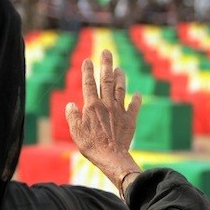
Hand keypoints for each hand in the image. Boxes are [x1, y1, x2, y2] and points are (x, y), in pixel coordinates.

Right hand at [65, 50, 141, 195]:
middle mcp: (107, 104)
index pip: (89, 83)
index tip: (88, 60)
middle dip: (106, 64)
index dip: (88, 71)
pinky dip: (137, 99)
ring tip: (120, 68)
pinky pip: (134, 106)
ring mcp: (120, 111)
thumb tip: (71, 105)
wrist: (112, 157)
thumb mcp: (76, 132)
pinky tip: (138, 94)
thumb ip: (73, 117)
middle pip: (106, 80)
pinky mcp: (130, 119)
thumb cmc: (91, 146)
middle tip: (106, 52)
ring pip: (121, 89)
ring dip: (121, 77)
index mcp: (92, 106)